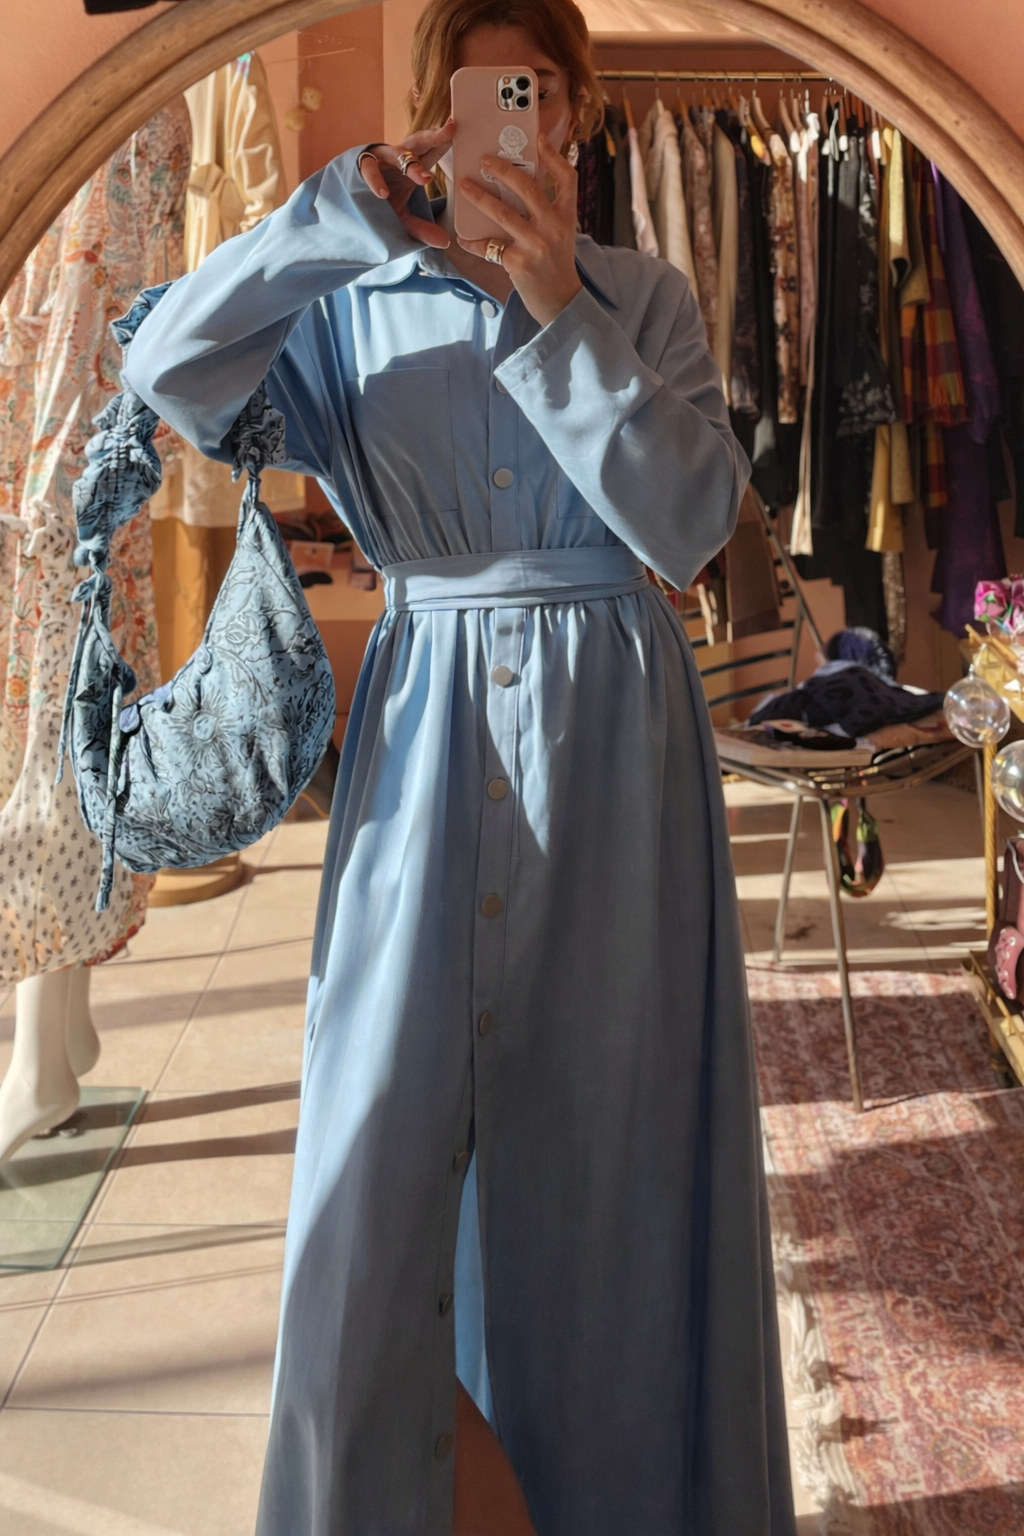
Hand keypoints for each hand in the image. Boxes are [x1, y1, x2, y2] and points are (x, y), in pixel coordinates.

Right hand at [358, 121, 454, 248]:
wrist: (351, 200)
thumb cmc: (382, 202)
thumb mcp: (403, 218)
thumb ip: (422, 228)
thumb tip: (445, 242)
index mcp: (412, 163)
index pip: (433, 150)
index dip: (446, 141)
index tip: (461, 132)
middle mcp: (399, 156)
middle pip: (419, 141)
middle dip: (435, 135)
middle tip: (452, 129)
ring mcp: (381, 158)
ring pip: (396, 153)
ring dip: (410, 164)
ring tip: (425, 179)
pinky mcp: (362, 165)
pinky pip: (369, 169)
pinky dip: (375, 181)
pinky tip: (382, 194)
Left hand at [457, 133, 581, 326]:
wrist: (559, 302)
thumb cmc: (555, 265)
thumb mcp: (560, 234)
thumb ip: (546, 212)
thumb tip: (517, 187)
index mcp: (566, 217)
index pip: (567, 179)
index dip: (554, 156)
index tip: (538, 138)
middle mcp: (553, 228)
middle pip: (528, 189)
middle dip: (503, 170)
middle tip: (483, 159)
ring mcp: (536, 245)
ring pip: (503, 214)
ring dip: (480, 197)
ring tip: (463, 186)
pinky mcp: (518, 263)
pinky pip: (489, 246)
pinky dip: (474, 242)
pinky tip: (463, 238)